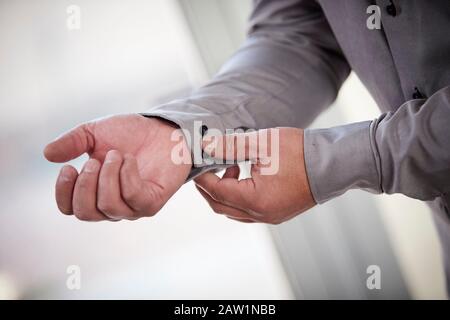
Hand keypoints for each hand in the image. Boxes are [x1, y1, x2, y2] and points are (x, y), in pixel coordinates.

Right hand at [44, 114, 190, 220]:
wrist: (163, 129)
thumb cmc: (130, 135)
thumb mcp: (94, 133)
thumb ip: (72, 143)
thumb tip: (47, 154)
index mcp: (94, 192)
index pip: (70, 209)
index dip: (64, 192)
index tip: (68, 167)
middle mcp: (112, 205)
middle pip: (85, 213)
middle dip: (85, 184)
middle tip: (95, 160)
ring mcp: (133, 207)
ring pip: (108, 205)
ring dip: (108, 175)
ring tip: (117, 154)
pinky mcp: (152, 202)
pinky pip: (132, 196)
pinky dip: (127, 174)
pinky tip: (130, 159)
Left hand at [194, 128, 314, 223]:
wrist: (333, 163)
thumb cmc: (300, 151)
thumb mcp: (261, 143)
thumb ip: (230, 145)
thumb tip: (205, 146)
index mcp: (255, 200)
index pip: (217, 191)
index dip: (203, 176)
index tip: (197, 161)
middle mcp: (261, 214)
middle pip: (221, 206)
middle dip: (209, 187)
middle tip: (207, 167)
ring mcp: (271, 217)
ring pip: (235, 211)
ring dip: (225, 192)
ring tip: (231, 167)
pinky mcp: (278, 213)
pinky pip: (249, 210)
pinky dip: (239, 196)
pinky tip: (245, 176)